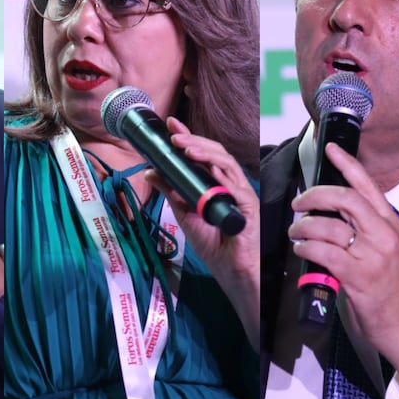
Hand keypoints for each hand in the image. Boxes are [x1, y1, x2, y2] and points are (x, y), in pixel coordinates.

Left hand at [144, 117, 259, 344]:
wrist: (231, 271)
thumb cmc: (214, 244)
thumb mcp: (183, 213)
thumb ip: (170, 191)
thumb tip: (150, 171)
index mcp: (215, 185)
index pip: (202, 156)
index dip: (188, 138)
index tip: (171, 126)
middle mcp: (229, 185)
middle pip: (214, 154)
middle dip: (193, 139)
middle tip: (174, 132)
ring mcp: (240, 193)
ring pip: (225, 163)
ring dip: (203, 150)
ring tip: (183, 145)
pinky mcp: (248, 205)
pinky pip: (235, 184)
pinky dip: (218, 171)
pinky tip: (203, 164)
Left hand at [289, 142, 398, 390]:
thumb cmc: (388, 288)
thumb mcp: (382, 250)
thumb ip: (361, 229)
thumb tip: (327, 212)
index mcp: (390, 224)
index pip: (368, 186)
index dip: (347, 164)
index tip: (331, 148)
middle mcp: (383, 234)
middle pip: (344, 198)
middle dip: (314, 195)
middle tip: (299, 202)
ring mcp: (372, 254)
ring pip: (328, 224)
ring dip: (303, 226)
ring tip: (296, 232)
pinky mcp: (358, 274)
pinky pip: (322, 250)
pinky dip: (305, 247)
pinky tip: (302, 249)